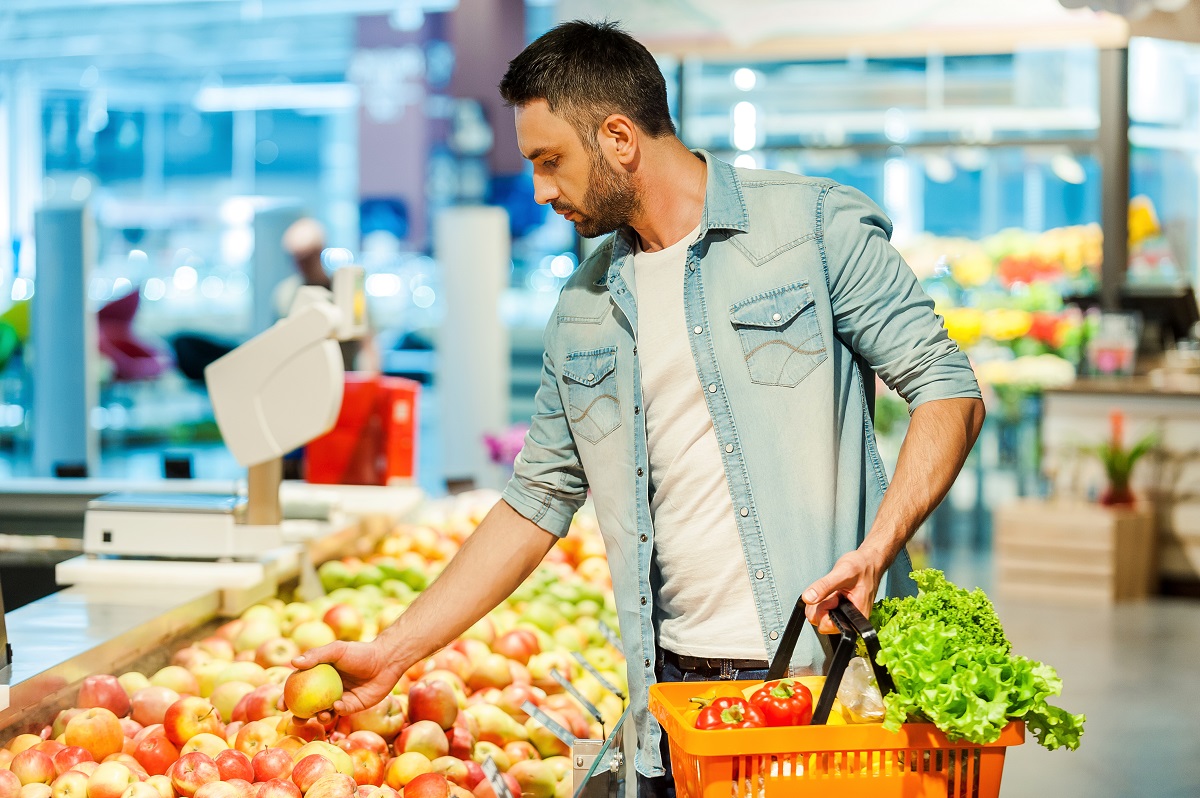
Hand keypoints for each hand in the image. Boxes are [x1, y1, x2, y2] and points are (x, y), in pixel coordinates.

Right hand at [280, 640, 402, 723]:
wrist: (385, 660)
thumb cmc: (360, 652)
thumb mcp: (337, 650)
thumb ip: (316, 656)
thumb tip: (293, 662)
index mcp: (319, 675)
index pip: (298, 688)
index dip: (287, 697)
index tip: (280, 705)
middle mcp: (327, 689)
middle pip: (308, 706)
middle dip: (299, 716)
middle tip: (295, 719)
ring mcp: (339, 698)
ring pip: (324, 713)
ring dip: (319, 717)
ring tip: (320, 714)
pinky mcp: (353, 706)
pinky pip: (341, 713)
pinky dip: (338, 711)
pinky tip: (338, 706)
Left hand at [801, 548, 885, 633]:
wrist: (868, 562)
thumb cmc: (862, 566)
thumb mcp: (842, 572)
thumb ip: (824, 586)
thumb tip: (807, 598)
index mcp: (856, 617)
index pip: (828, 626)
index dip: (824, 610)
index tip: (833, 596)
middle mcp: (850, 620)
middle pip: (820, 623)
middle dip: (820, 606)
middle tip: (832, 592)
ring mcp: (844, 616)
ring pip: (819, 617)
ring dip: (820, 602)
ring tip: (834, 590)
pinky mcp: (839, 611)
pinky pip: (822, 611)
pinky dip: (821, 600)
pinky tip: (832, 591)